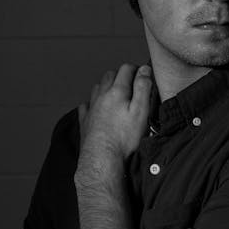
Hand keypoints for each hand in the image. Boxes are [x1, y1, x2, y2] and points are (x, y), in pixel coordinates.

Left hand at [76, 63, 152, 182]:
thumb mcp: (141, 111)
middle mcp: (101, 96)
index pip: (126, 69)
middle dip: (121, 75)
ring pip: (97, 87)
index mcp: (117, 91)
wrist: (102, 159)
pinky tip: (97, 108)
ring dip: (106, 86)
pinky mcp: (84, 121)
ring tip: (116, 93)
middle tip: (132, 83)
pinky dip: (92, 102)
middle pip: (110, 75)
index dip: (137, 69)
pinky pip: (85, 104)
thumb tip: (144, 70)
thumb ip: (143, 88)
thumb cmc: (124, 138)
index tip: (144, 75)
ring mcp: (91, 108)